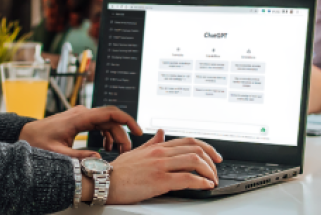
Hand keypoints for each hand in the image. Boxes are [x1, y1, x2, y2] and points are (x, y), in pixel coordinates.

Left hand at [18, 105, 138, 156]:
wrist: (26, 134)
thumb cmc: (38, 142)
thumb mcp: (58, 153)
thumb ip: (78, 157)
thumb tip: (98, 157)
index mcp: (79, 118)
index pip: (109, 113)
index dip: (127, 120)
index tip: (138, 131)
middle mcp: (82, 113)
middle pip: (111, 120)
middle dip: (123, 134)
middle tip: (127, 151)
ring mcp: (81, 116)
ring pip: (106, 122)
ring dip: (115, 135)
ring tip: (119, 151)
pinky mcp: (80, 121)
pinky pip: (99, 125)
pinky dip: (106, 134)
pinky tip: (107, 146)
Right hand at [102, 130, 221, 203]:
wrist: (105, 180)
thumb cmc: (118, 170)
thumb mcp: (136, 152)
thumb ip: (151, 143)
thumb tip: (161, 133)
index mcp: (157, 147)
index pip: (189, 141)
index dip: (206, 148)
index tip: (215, 157)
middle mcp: (161, 153)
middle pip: (195, 150)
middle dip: (211, 161)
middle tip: (216, 171)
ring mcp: (161, 165)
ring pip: (194, 161)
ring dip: (209, 171)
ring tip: (212, 180)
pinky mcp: (159, 180)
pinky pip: (187, 178)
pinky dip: (201, 182)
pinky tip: (205, 186)